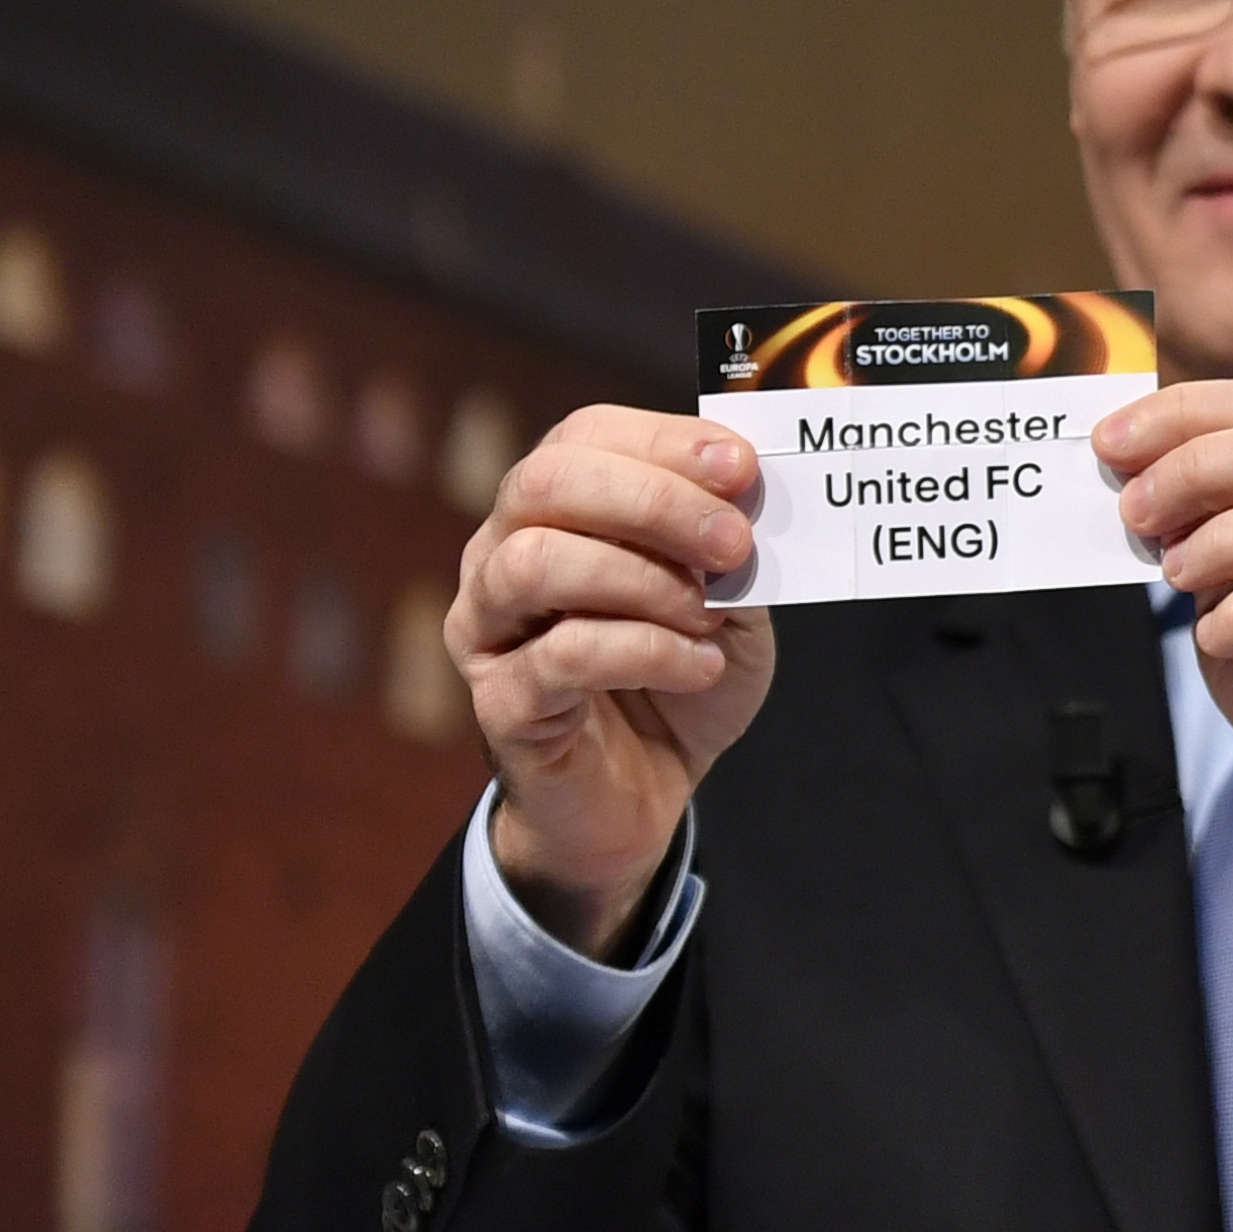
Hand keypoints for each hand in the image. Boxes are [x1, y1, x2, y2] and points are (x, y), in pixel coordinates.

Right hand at [446, 406, 775, 958]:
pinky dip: (648, 652)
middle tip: (732, 543)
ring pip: (535, 562)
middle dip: (652, 501)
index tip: (742, 468)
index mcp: (555, 509)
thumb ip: (730, 547)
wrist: (643, 795)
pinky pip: (562, 656)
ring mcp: (486, 627)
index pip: (584, 436)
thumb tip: (745, 491)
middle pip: (544, 483)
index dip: (663, 441)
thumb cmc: (680, 678)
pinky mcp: (499, 702)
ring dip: (642, 580)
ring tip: (709, 616)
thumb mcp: (729, 600)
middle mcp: (502, 553)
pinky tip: (699, 667)